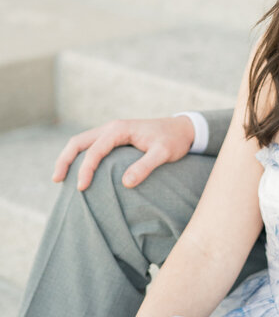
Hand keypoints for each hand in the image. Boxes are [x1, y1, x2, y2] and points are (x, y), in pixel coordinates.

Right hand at [53, 116, 196, 191]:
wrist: (183, 129)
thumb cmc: (174, 141)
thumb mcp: (164, 153)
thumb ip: (145, 166)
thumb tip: (125, 183)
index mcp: (119, 129)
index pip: (94, 150)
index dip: (85, 169)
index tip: (82, 188)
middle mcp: (112, 128)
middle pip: (78, 142)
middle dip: (64, 160)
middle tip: (57, 180)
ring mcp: (112, 132)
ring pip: (81, 142)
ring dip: (69, 158)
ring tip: (60, 178)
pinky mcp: (114, 138)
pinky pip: (91, 146)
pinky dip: (79, 157)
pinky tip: (78, 172)